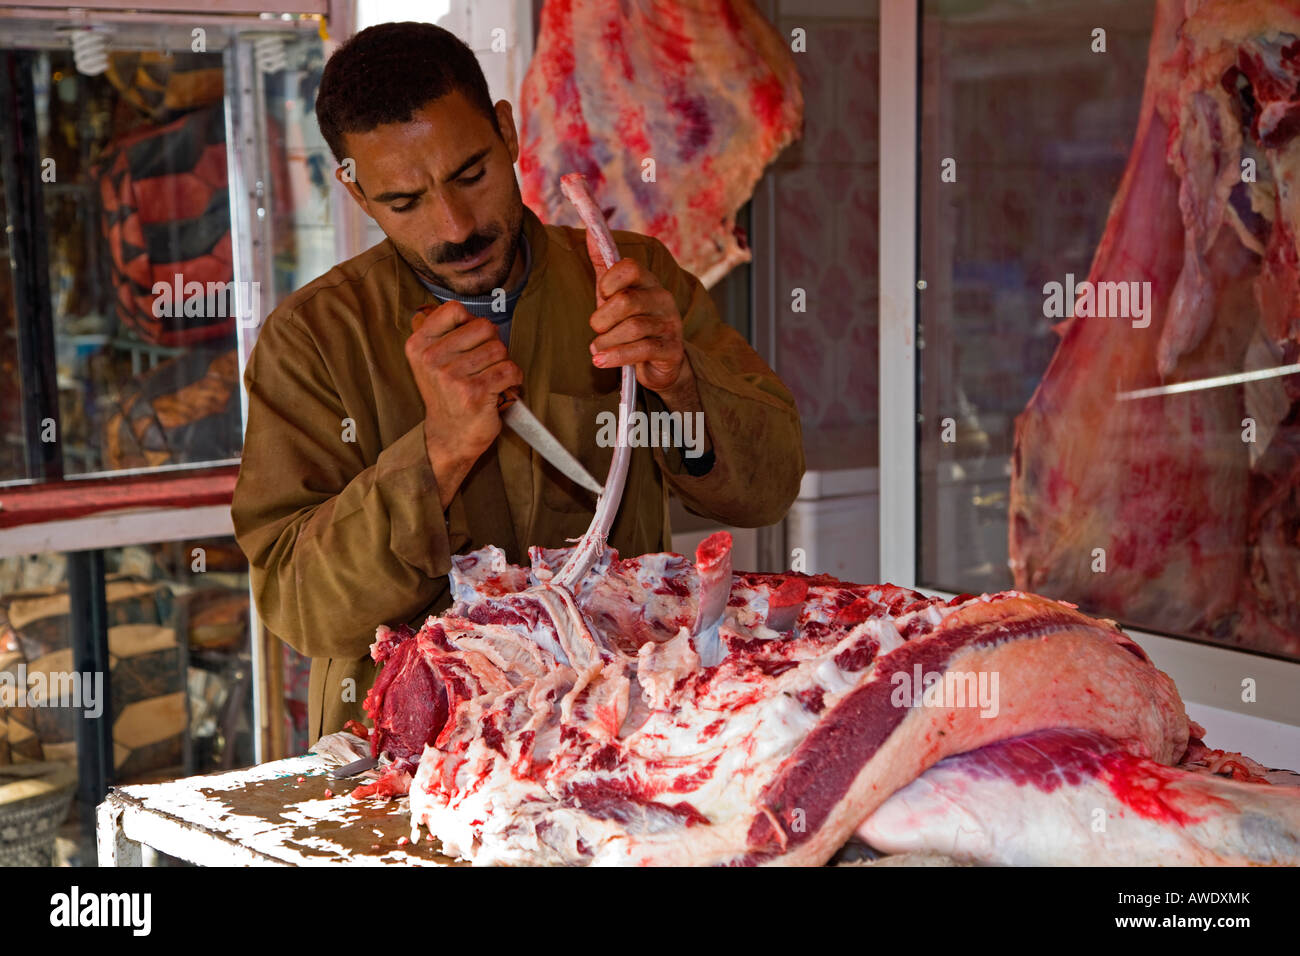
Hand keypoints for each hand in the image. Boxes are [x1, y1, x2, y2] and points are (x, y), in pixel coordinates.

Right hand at [405, 302, 521, 503]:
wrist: (449, 436)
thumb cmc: (447, 394)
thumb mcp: (430, 360)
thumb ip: (444, 332)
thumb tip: (471, 312)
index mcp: (419, 345)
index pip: (455, 309)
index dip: (472, 322)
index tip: (471, 342)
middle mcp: (432, 359)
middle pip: (484, 327)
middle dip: (492, 344)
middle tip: (484, 364)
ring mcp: (452, 376)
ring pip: (499, 349)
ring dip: (502, 363)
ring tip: (491, 378)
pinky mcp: (474, 393)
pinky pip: (510, 370)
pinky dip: (514, 378)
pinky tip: (502, 387)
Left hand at [588, 259, 689, 394]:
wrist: (658, 364)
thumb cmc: (630, 324)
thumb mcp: (614, 294)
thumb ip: (603, 263)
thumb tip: (590, 227)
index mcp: (648, 282)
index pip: (631, 266)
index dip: (609, 281)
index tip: (601, 295)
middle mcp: (663, 299)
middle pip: (627, 301)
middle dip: (602, 318)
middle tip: (596, 329)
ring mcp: (670, 325)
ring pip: (633, 328)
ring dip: (607, 341)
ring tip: (597, 350)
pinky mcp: (672, 350)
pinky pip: (642, 350)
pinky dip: (617, 356)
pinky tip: (601, 361)